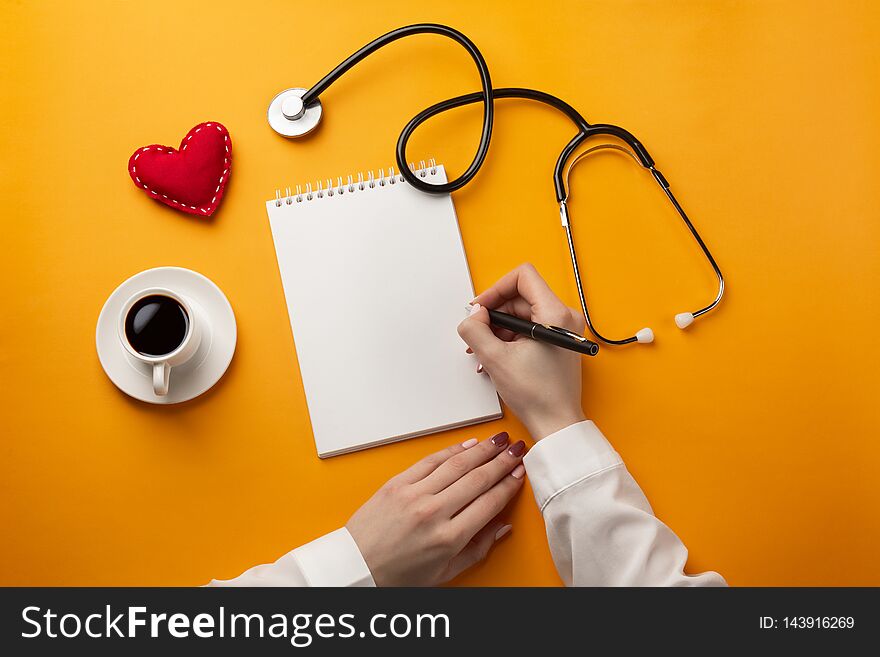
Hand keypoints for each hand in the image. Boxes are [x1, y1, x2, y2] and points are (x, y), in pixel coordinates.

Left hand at [346, 431, 525, 585]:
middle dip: (502, 461)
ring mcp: (414, 496)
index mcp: (449, 539)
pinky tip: (468, 444)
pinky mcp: (397, 484)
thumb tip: (502, 528)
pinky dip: (452, 450)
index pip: (489, 502)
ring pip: (457, 464)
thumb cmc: (397, 575)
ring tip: (499, 440)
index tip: (520, 473)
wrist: (356, 567)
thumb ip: (478, 549)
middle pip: (478, 479)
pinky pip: (430, 461)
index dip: (509, 484)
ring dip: (483, 449)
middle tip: (518, 449)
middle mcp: (433, 514)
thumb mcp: (445, 573)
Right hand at [458, 263, 586, 439]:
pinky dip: (509, 338)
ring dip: (499, 328)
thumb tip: (473, 315)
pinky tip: (496, 356)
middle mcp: (564, 317)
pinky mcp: (558, 341)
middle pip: (520, 296)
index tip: (481, 308)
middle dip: (494, 313)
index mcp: (555, 314)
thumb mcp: (496, 359)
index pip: (523, 276)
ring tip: (484, 351)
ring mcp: (563, 329)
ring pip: (522, 313)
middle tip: (478, 333)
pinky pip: (529, 328)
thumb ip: (476, 330)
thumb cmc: (538, 396)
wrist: (556, 423)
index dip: (495, 289)